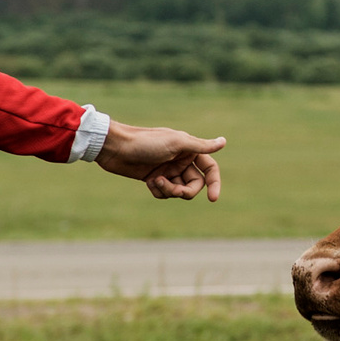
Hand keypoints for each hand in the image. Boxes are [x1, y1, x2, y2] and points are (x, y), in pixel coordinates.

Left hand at [99, 123, 224, 200]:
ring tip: (156, 182)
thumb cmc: (146, 142)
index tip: (213, 198)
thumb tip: (224, 142)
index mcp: (189, 149)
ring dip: (169, 190)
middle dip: (185, 190)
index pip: (209, 169)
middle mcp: (180, 160)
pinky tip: (148, 182)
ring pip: (179, 190)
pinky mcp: (154, 178)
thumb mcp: (176, 143)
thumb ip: (201, 146)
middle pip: (195, 184)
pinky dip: (159, 191)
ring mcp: (167, 170)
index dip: (214, 183)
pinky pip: (164, 193)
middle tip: (175, 190)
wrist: (116, 148)